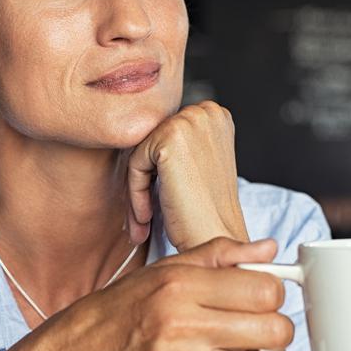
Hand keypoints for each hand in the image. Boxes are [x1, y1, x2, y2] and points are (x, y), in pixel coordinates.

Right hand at [36, 237, 293, 350]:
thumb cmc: (119, 309)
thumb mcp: (163, 270)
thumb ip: (218, 255)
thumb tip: (268, 249)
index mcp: (178, 284)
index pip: (264, 290)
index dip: (272, 293)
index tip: (260, 297)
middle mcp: (179, 324)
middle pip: (273, 330)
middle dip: (274, 328)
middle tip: (256, 326)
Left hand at [125, 101, 247, 250]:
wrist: (216, 238)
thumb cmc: (207, 211)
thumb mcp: (197, 164)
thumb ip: (178, 143)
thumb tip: (138, 133)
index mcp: (215, 114)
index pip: (165, 134)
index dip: (158, 172)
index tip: (158, 200)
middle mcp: (206, 111)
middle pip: (151, 142)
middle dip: (146, 180)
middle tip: (145, 217)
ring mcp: (189, 121)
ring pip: (141, 154)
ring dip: (138, 190)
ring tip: (144, 220)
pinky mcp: (170, 138)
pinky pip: (135, 164)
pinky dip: (136, 194)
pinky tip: (147, 217)